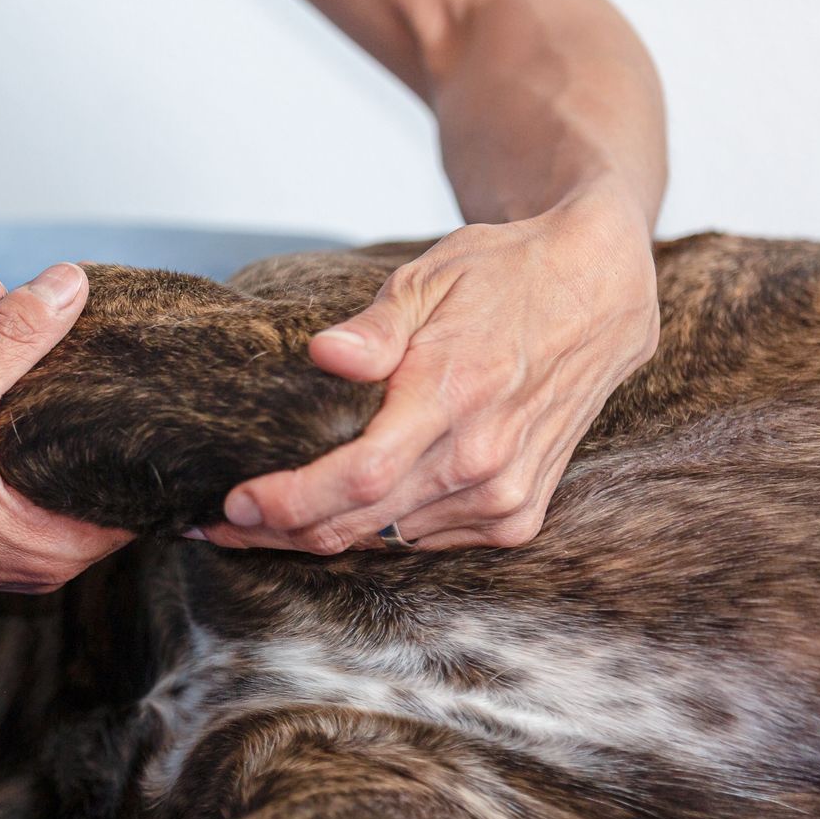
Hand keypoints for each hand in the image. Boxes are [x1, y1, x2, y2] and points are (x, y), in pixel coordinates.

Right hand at [0, 263, 131, 596]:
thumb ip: (11, 343)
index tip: (122, 354)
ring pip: (22, 443)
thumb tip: (69, 288)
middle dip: (53, 367)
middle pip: (73, 449)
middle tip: (37, 305)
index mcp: (46, 547)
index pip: (133, 488)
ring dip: (4, 371)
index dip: (133, 415)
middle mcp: (26, 553)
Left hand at [197, 191, 659, 552]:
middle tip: (219, 526)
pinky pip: (423, 542)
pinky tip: (336, 517)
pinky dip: (376, 533)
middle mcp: (483, 459)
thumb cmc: (503, 276)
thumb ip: (375, 328)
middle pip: (359, 523)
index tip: (231, 504)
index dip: (286, 502)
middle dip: (279, 530)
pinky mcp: (517, 517)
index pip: (356, 478)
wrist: (600, 292)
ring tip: (263, 525)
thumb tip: (324, 353)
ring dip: (321, 536)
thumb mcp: (430, 278)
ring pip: (385, 541)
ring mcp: (504, 496)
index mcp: (455, 397)